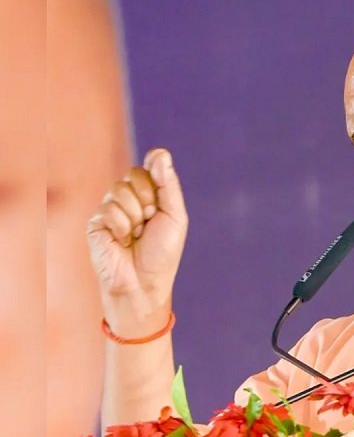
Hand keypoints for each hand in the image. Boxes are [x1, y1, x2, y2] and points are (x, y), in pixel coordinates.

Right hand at [87, 148, 187, 336]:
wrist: (144, 283)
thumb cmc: (163, 253)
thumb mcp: (175, 216)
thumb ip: (168, 184)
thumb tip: (159, 153)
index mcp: (151, 195)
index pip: (151, 166)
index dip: (156, 177)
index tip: (161, 199)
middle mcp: (130, 198)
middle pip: (135, 173)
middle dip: (148, 199)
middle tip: (150, 223)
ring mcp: (111, 209)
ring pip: (120, 190)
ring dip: (135, 216)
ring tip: (136, 235)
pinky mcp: (96, 222)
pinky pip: (108, 209)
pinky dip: (121, 226)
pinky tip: (122, 241)